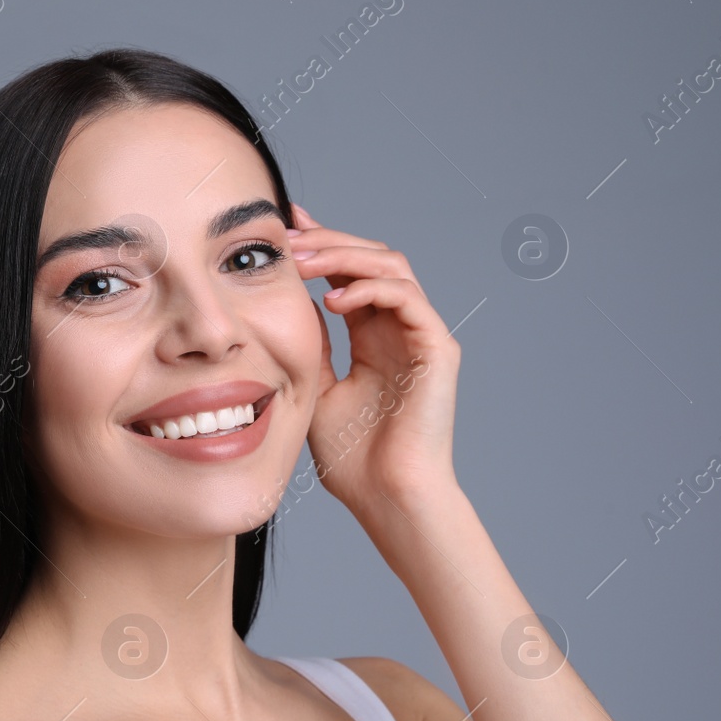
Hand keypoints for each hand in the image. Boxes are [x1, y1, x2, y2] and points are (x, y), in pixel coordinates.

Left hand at [290, 203, 462, 515]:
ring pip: (392, 266)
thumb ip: (309, 345)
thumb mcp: (313, 389)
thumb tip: (288, 303)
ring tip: (304, 261)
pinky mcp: (437, 348)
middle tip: (288, 237)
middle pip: (370, 258)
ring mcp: (421, 335)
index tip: (283, 224)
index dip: (321, 243)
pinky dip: (371, 289)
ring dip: (345, 256)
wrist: (386, 496)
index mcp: (372, 336)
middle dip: (328, 241)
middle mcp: (399, 329)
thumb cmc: (352, 457)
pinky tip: (334, 300)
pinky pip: (408, 297)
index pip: (348, 273)